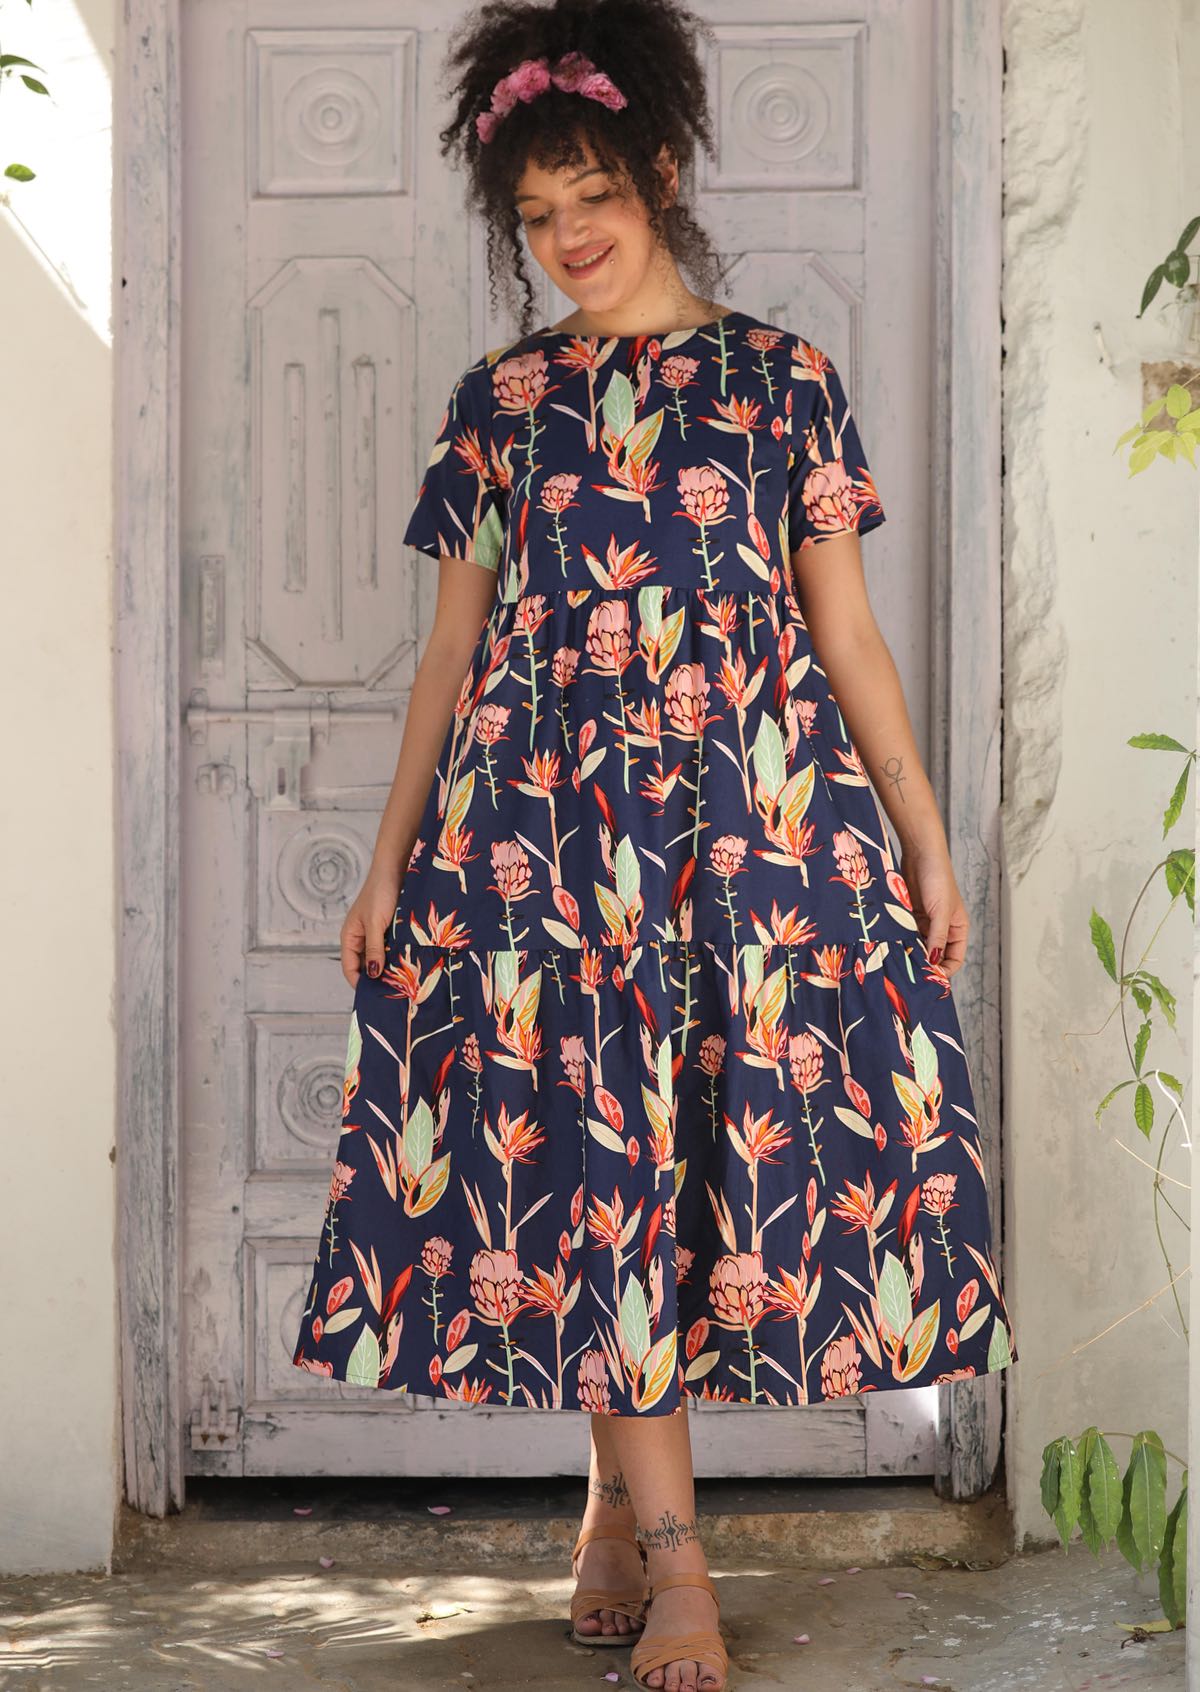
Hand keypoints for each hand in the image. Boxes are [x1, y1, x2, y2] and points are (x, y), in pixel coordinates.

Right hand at [340, 862, 401, 988]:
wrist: (395, 869)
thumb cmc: (380, 893)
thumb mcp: (375, 924)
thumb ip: (373, 949)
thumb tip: (372, 974)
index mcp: (350, 937)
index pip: (349, 968)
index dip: (360, 983)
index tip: (375, 996)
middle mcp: (360, 938)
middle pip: (364, 966)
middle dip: (376, 978)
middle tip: (392, 991)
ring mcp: (375, 934)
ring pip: (379, 958)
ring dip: (388, 967)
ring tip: (401, 980)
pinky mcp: (389, 929)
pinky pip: (390, 949)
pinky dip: (396, 956)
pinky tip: (407, 963)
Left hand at [899, 846, 969, 975]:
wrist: (920, 853)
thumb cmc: (938, 878)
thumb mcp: (940, 911)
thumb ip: (938, 937)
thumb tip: (934, 962)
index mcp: (958, 928)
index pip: (955, 958)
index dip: (945, 970)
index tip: (930, 978)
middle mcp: (943, 928)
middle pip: (935, 956)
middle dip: (925, 965)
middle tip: (911, 975)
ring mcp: (925, 923)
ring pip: (919, 947)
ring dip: (911, 954)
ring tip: (900, 963)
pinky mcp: (910, 916)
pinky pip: (906, 935)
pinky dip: (901, 942)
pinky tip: (892, 948)